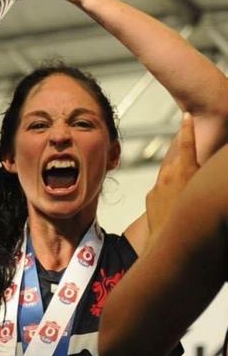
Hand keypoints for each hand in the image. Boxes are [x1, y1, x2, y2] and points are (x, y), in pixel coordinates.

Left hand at [146, 113, 198, 237]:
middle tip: (191, 158)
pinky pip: (161, 190)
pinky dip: (169, 192)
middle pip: (176, 159)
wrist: (171, 240)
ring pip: (168, 174)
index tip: (185, 115)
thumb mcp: (203, 190)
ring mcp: (158, 186)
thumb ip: (202, 174)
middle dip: (183, 157)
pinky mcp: (151, 197)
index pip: (187, 144)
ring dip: (176, 176)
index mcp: (185, 170)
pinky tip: (175, 204)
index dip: (187, 129)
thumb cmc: (196, 218)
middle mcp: (169, 174)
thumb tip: (200, 169)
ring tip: (186, 186)